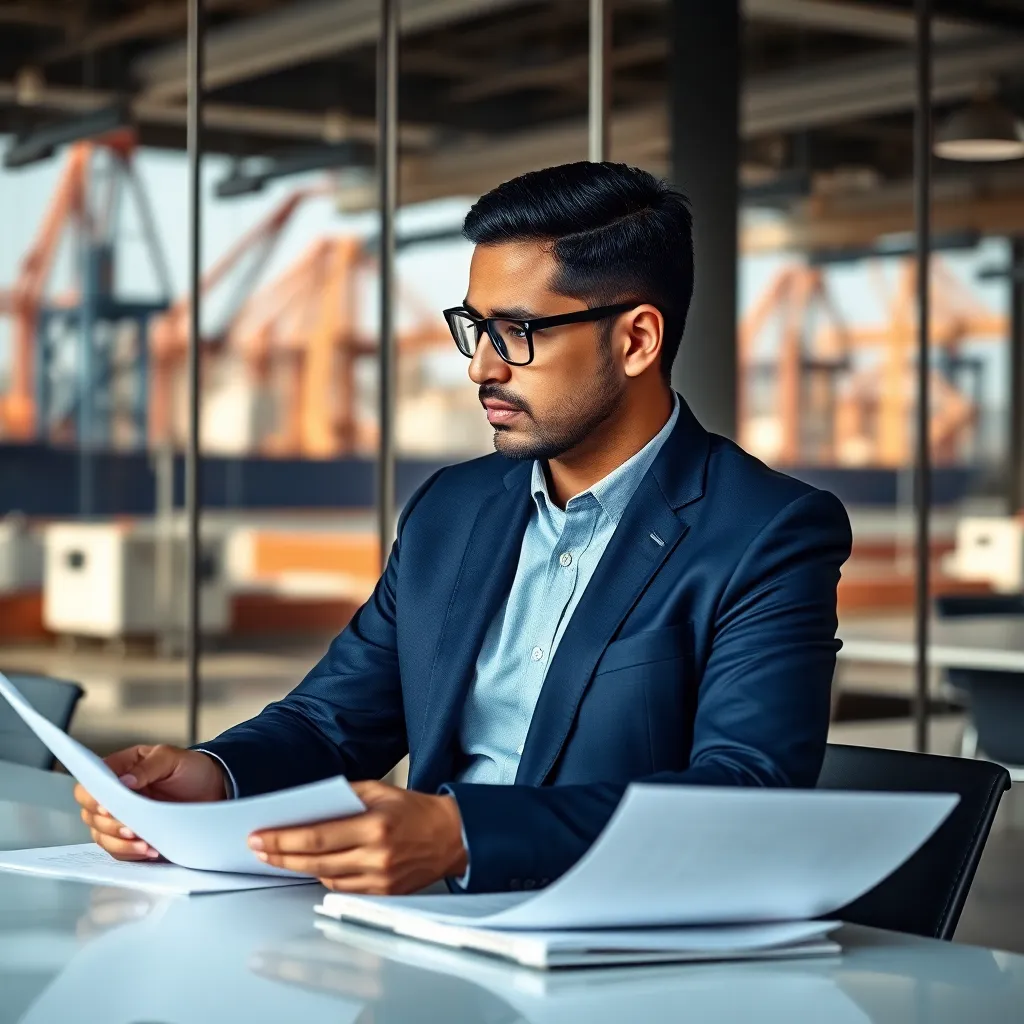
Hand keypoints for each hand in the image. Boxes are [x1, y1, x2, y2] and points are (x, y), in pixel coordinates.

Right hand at [74, 745, 227, 860]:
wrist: (214, 788)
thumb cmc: (190, 768)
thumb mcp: (171, 758)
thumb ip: (147, 767)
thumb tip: (124, 782)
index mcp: (119, 771)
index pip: (90, 785)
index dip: (92, 798)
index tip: (107, 807)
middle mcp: (115, 796)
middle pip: (91, 815)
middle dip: (109, 824)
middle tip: (130, 828)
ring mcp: (123, 818)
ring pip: (102, 836)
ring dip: (120, 842)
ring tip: (143, 843)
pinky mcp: (134, 838)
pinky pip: (121, 851)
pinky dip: (131, 853)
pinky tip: (149, 850)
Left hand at [247, 780, 467, 894]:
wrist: (453, 836)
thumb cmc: (415, 810)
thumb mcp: (381, 790)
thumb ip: (345, 796)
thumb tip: (307, 806)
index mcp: (375, 826)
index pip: (318, 836)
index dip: (283, 838)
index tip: (259, 836)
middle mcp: (376, 856)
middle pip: (315, 861)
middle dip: (281, 855)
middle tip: (258, 848)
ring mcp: (380, 879)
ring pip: (325, 878)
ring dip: (300, 866)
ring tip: (280, 855)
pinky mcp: (383, 894)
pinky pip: (343, 889)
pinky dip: (325, 876)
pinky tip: (314, 865)